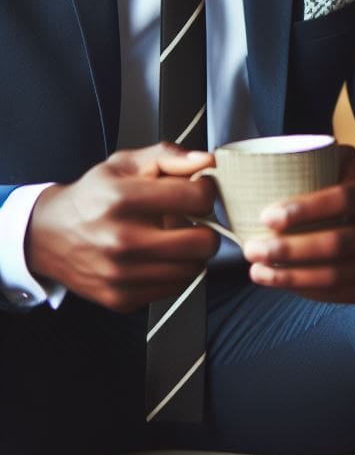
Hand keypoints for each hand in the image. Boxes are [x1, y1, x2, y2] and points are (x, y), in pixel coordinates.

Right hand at [26, 143, 219, 312]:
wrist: (49, 235)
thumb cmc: (93, 197)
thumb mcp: (125, 164)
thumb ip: (169, 156)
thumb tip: (206, 161)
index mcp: (123, 199)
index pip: (196, 198)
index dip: (205, 191)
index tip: (198, 191)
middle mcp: (121, 240)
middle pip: (202, 243)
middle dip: (206, 228)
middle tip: (193, 220)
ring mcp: (121, 274)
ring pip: (193, 269)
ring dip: (192, 253)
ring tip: (173, 238)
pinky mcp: (121, 298)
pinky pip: (175, 287)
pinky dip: (175, 272)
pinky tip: (159, 257)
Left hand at [241, 145, 354, 303]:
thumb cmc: (351, 189)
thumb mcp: (343, 163)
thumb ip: (315, 156)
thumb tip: (264, 159)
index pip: (343, 200)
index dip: (305, 210)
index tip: (267, 216)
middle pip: (337, 243)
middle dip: (289, 250)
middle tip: (252, 249)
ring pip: (335, 275)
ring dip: (291, 277)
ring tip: (257, 270)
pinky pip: (339, 294)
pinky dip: (306, 291)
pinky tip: (281, 282)